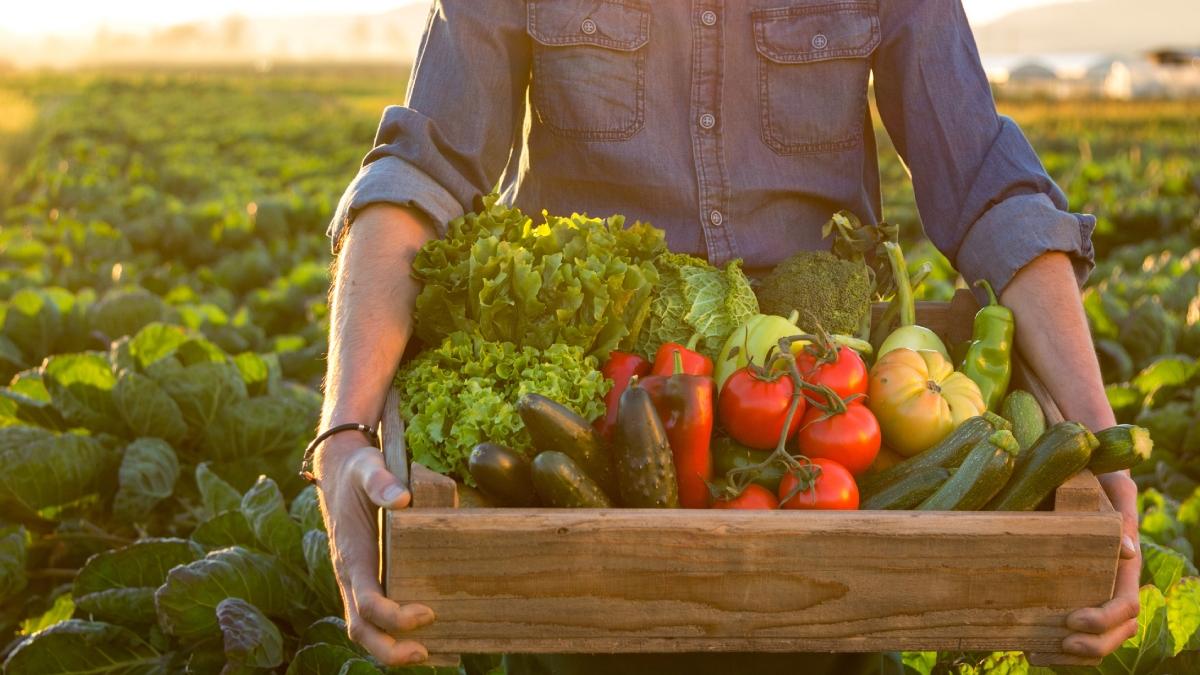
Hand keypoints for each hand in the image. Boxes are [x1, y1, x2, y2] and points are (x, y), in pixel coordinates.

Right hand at [314, 433, 434, 665]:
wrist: (341, 470)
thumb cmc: (359, 471)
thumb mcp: (369, 467)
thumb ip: (382, 482)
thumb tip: (402, 499)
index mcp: (352, 555)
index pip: (366, 601)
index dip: (394, 616)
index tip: (426, 612)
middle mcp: (351, 574)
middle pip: (361, 628)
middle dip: (389, 650)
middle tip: (425, 654)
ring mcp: (357, 580)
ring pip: (365, 627)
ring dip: (391, 648)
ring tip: (428, 653)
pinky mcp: (367, 578)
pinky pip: (374, 615)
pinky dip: (393, 633)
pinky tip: (425, 634)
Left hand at [1057, 471, 1140, 662]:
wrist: (1079, 467)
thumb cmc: (1094, 473)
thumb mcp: (1106, 487)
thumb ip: (1117, 515)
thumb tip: (1128, 552)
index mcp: (1122, 563)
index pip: (1127, 604)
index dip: (1106, 619)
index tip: (1074, 620)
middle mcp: (1111, 581)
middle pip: (1118, 629)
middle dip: (1094, 645)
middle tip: (1061, 645)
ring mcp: (1093, 587)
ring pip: (1100, 635)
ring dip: (1076, 654)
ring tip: (1038, 654)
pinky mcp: (1071, 588)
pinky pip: (1076, 628)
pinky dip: (1059, 645)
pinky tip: (1030, 648)